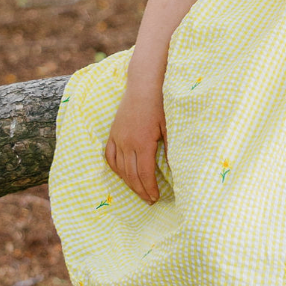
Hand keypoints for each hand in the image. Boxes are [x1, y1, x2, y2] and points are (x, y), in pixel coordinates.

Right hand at [105, 78, 165, 205]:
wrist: (143, 85)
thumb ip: (170, 149)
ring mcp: (118, 138)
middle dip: (140, 190)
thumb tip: (175, 170)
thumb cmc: (160, 104)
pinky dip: (115, 168)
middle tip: (149, 200)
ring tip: (138, 192)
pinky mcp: (113, 133)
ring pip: (120, 168)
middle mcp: (127, 143)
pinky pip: (110, 156)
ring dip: (129, 183)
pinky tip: (122, 175)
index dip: (150, 188)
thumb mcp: (169, 127)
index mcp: (143, 142)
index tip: (156, 198)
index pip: (145, 173)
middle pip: (131, 174)